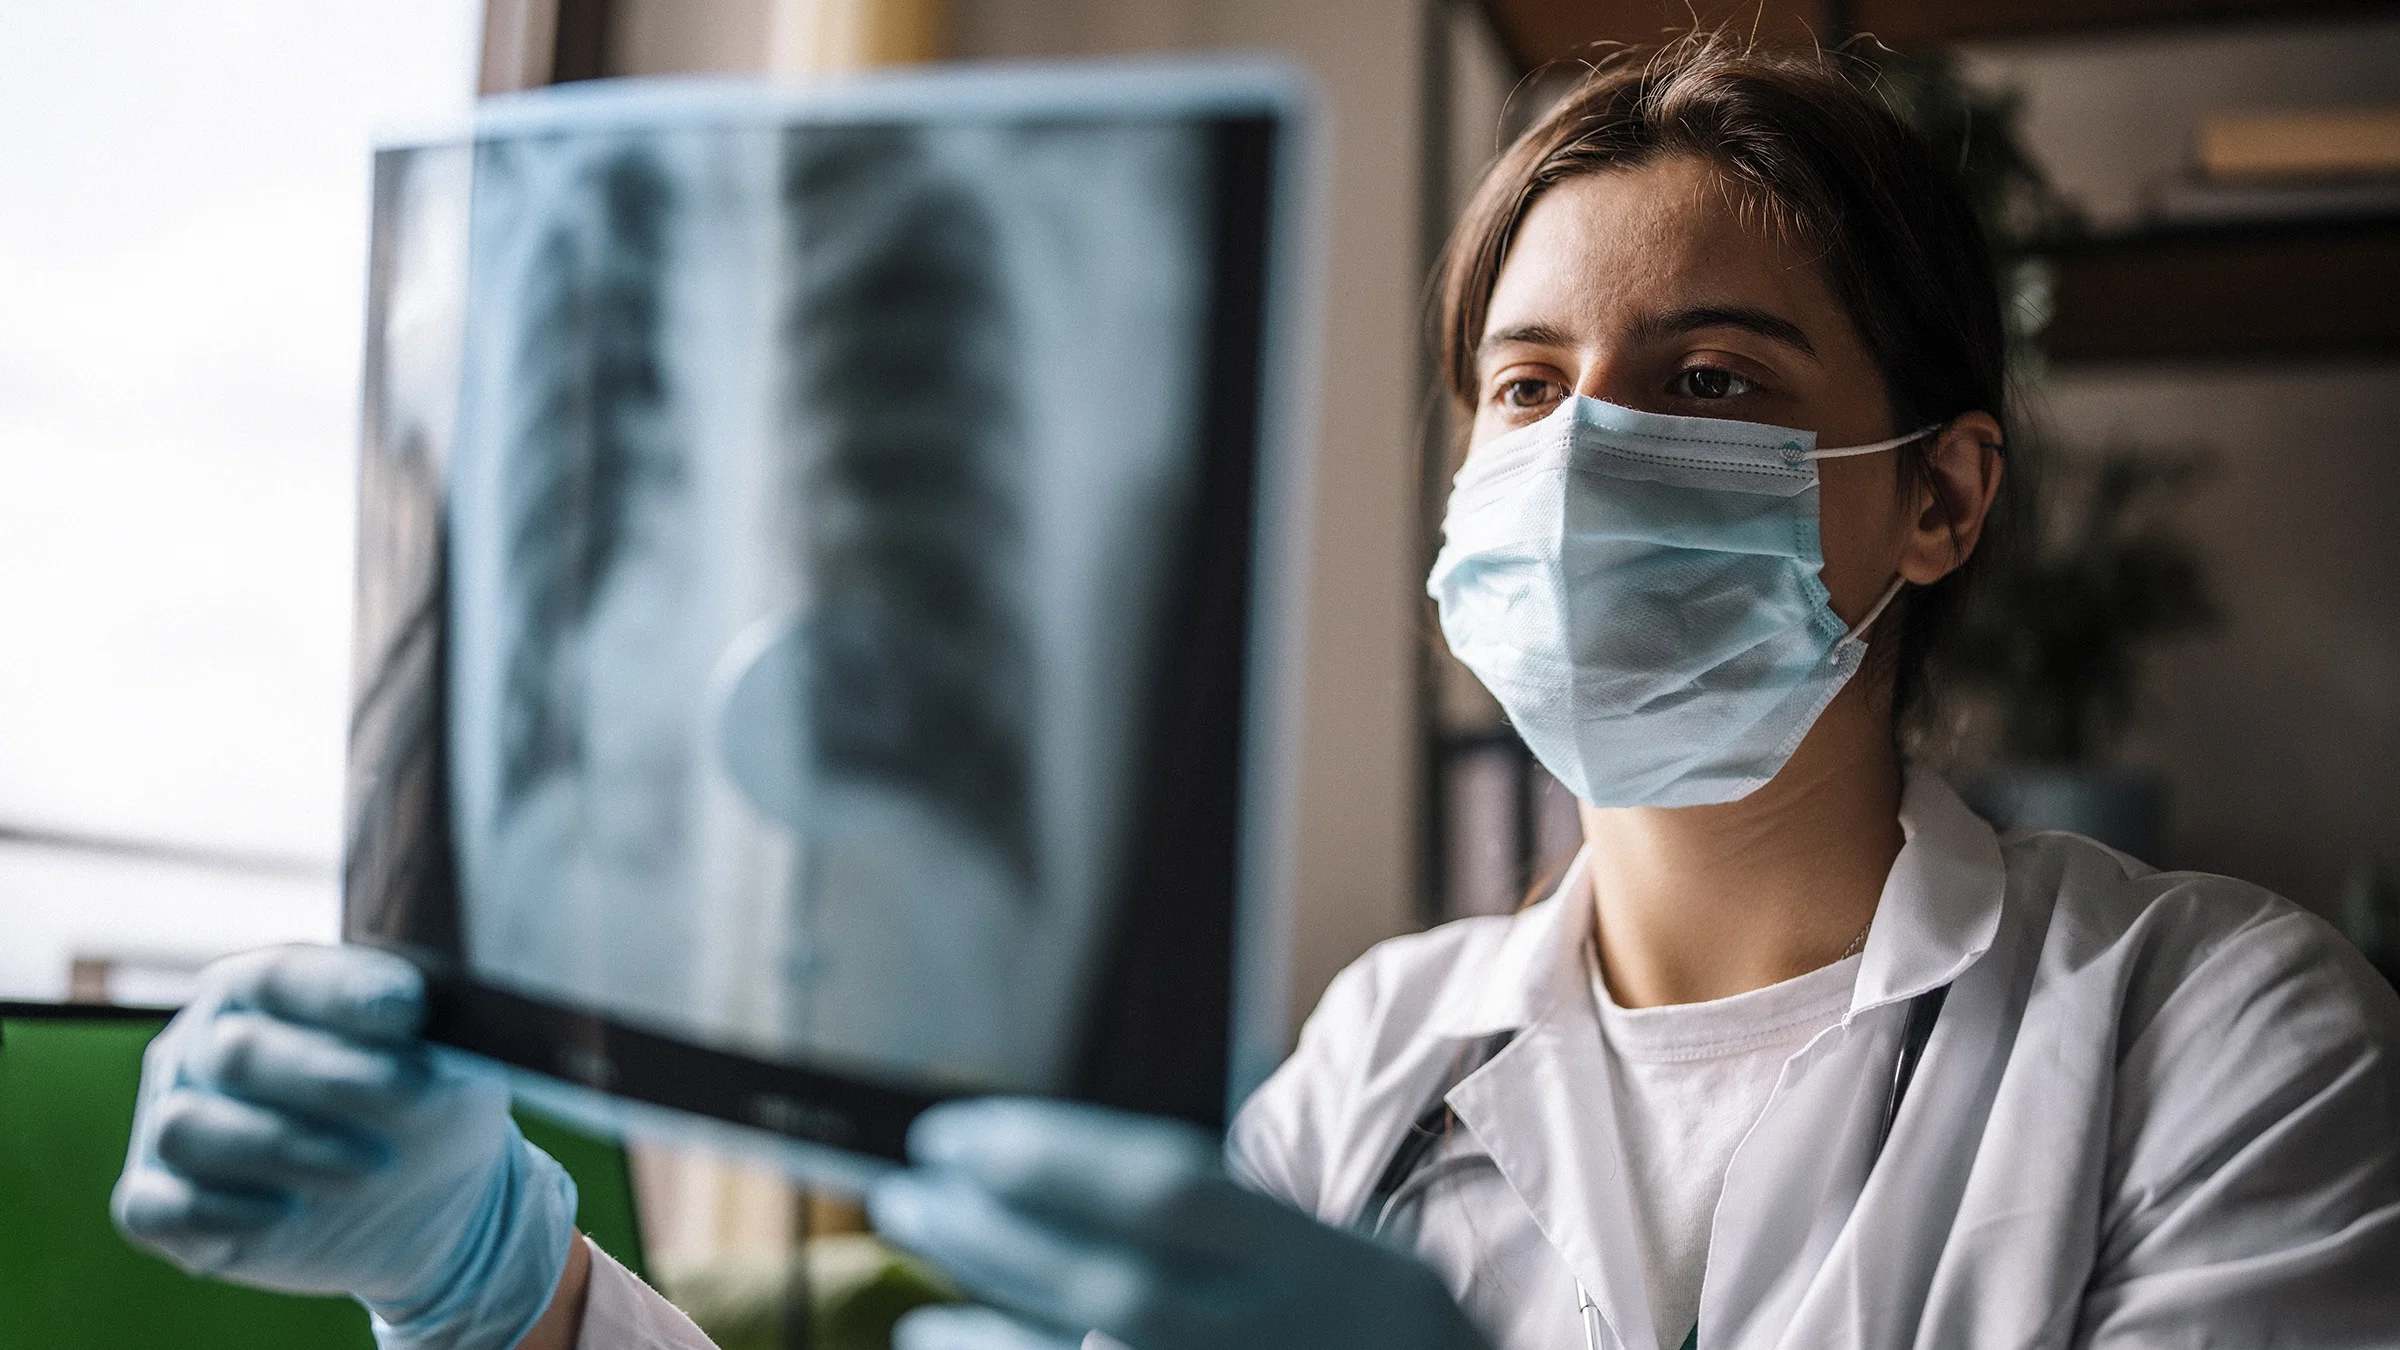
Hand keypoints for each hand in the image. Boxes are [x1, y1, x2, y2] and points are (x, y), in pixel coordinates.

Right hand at [112, 944, 579, 1349]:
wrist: (430, 1197)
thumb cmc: (432, 1102)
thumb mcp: (452, 1060)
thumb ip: (429, 1030)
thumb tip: (414, 1009)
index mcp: (268, 989)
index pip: (282, 976)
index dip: (340, 992)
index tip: (408, 1011)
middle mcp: (204, 1046)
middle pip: (235, 1052)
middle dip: (327, 1079)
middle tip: (411, 1103)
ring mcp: (175, 1120)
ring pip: (186, 1127)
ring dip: (281, 1149)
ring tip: (369, 1171)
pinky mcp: (160, 1199)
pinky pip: (155, 1206)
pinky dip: (216, 1212)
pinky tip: (287, 1216)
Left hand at [867, 1098, 1491, 1349]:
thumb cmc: (1371, 1332)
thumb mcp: (1330, 1248)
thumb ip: (1224, 1219)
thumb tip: (1062, 1176)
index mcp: (1311, 1260)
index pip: (1169, 1192)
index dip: (1055, 1159)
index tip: (958, 1133)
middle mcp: (1273, 1335)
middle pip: (1111, 1281)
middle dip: (992, 1232)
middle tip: (904, 1186)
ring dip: (977, 1319)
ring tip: (909, 1251)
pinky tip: (940, 1338)